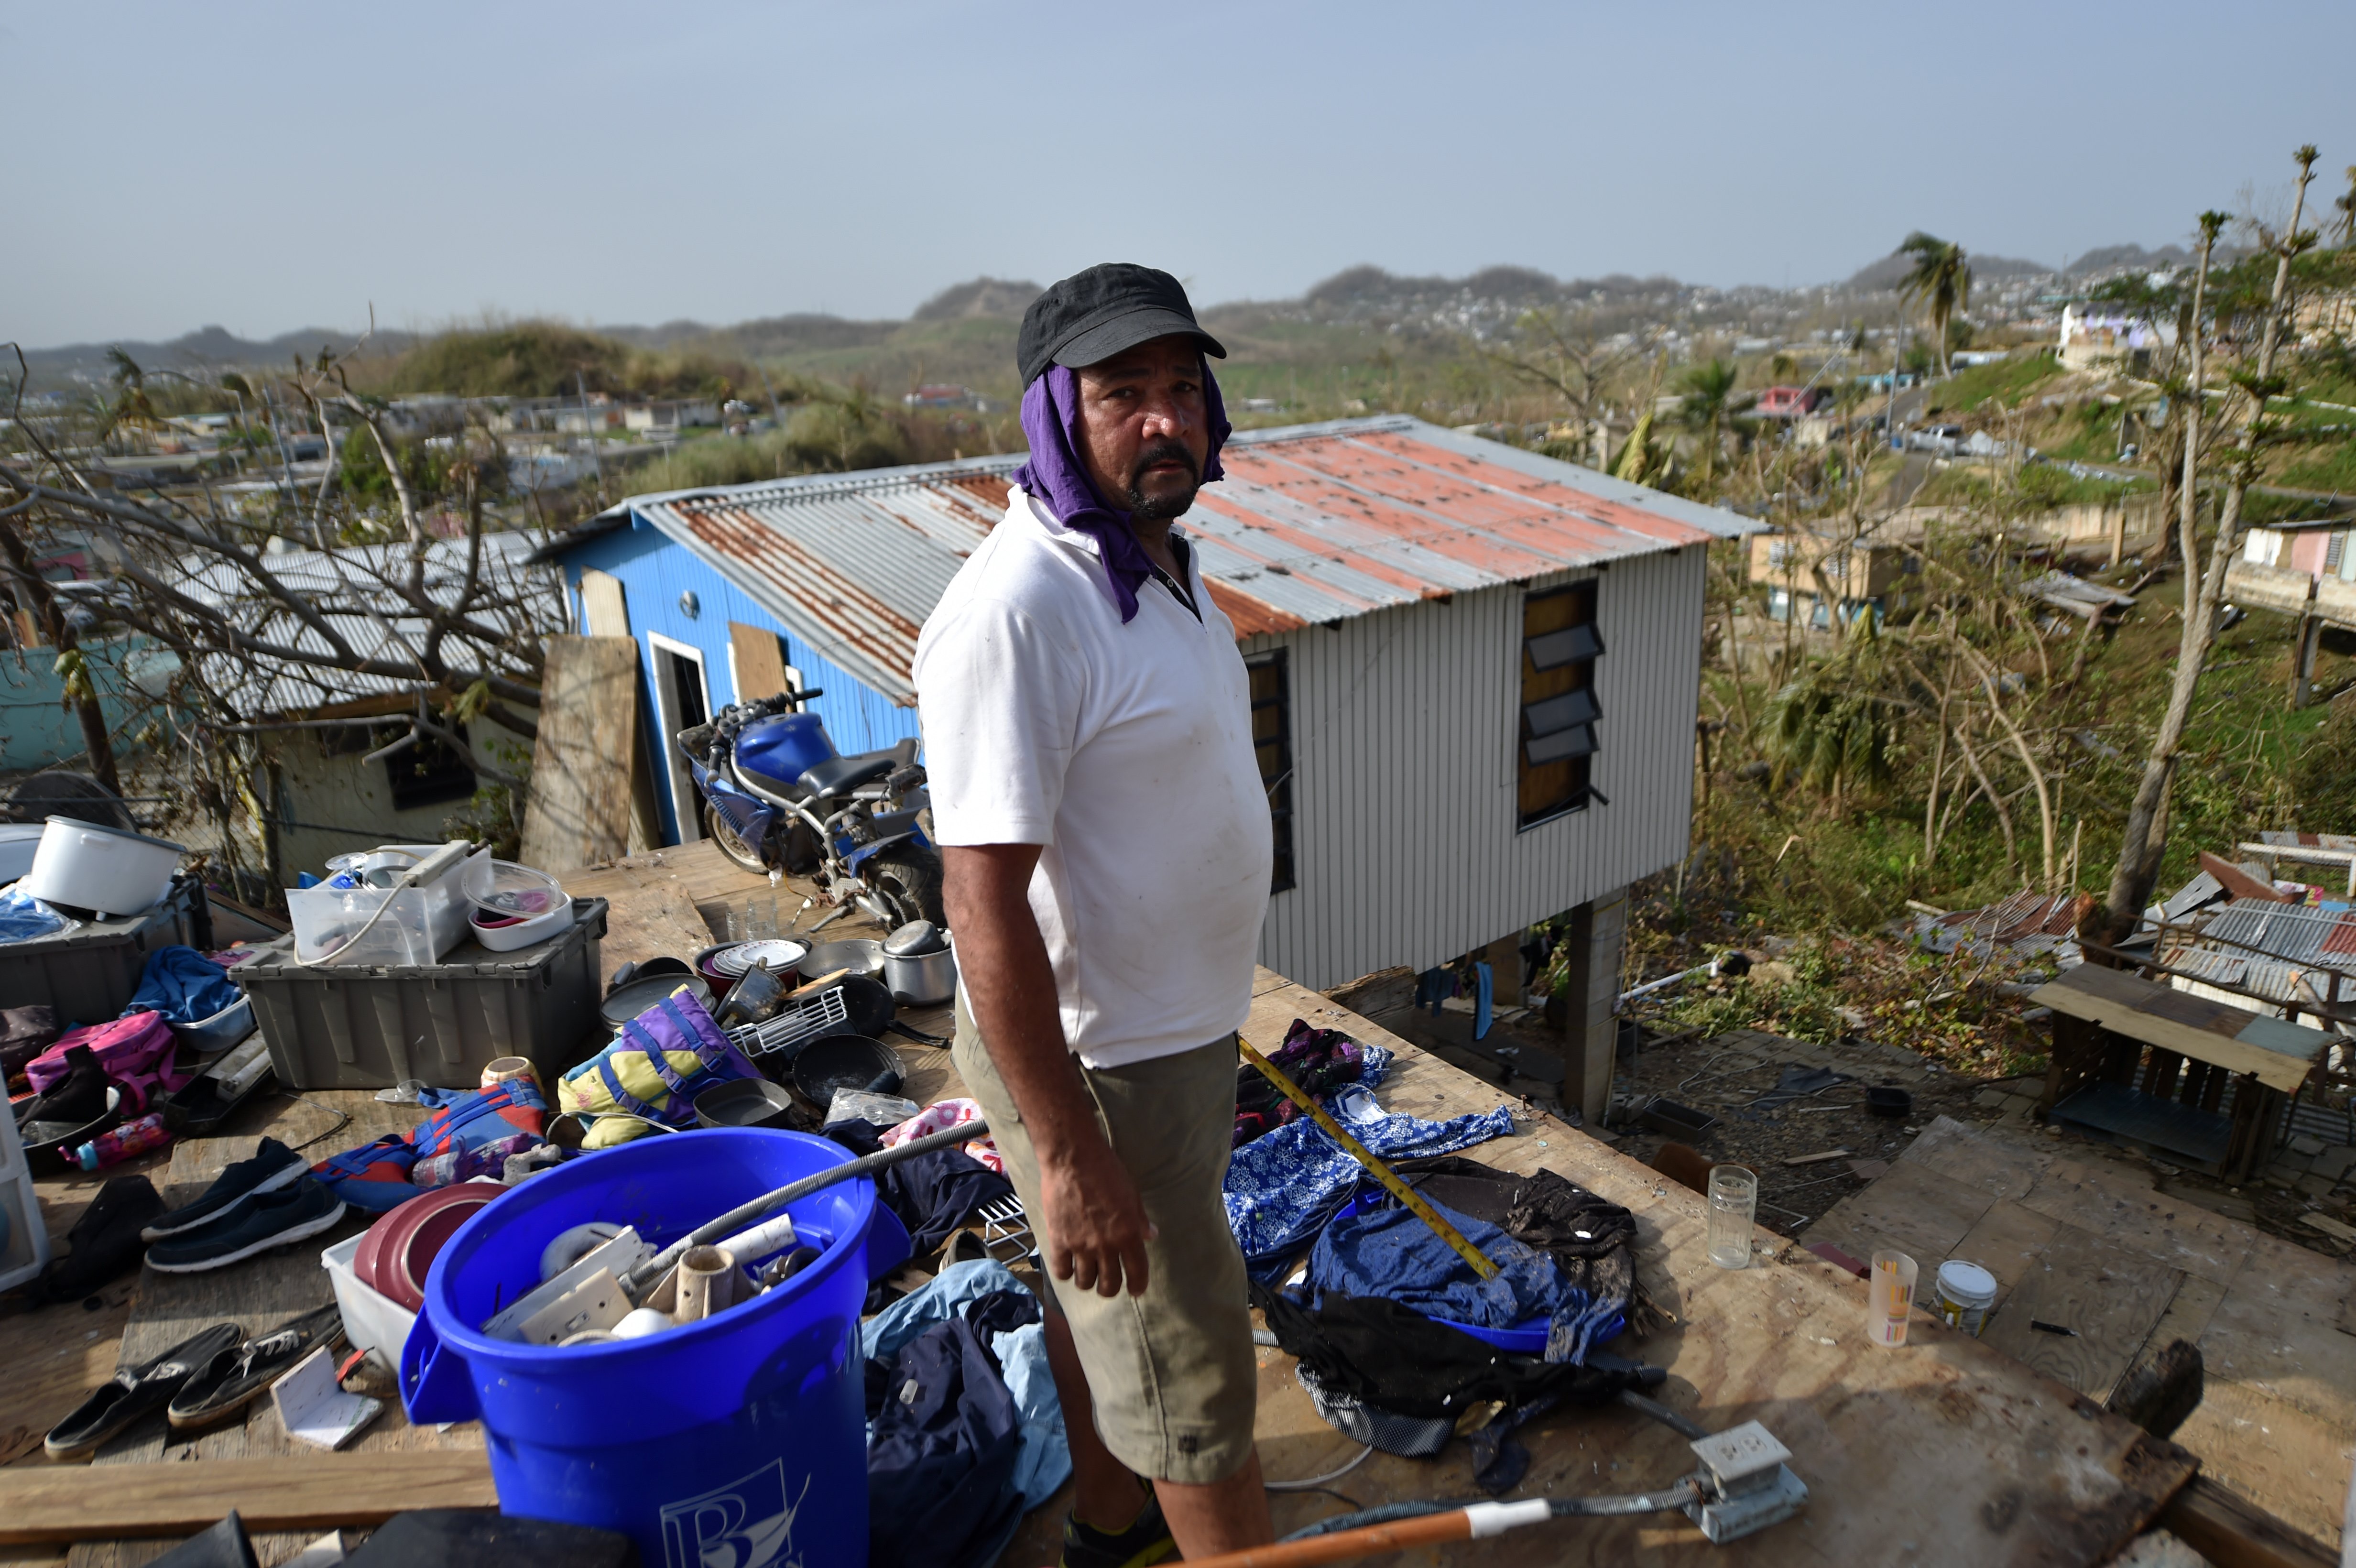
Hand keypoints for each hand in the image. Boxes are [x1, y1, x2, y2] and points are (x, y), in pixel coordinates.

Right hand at [1038, 1137, 1156, 1297]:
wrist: (1073, 1158)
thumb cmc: (1107, 1171)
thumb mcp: (1132, 1194)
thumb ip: (1139, 1219)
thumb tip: (1151, 1235)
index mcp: (1128, 1234)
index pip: (1137, 1271)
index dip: (1138, 1285)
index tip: (1136, 1290)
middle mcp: (1106, 1245)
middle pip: (1109, 1284)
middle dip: (1110, 1289)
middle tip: (1107, 1284)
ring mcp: (1081, 1245)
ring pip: (1084, 1282)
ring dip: (1087, 1282)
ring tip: (1086, 1275)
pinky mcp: (1059, 1240)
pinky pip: (1061, 1271)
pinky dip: (1065, 1273)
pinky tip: (1067, 1266)